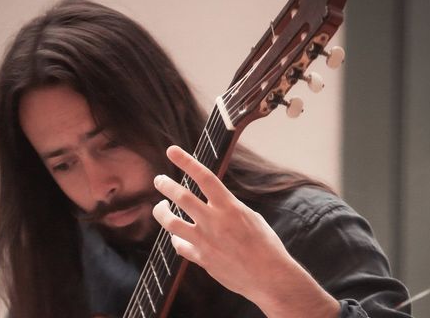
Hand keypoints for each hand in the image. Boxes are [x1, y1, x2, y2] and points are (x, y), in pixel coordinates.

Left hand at [152, 145, 338, 317]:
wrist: (270, 278)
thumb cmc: (265, 245)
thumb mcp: (250, 217)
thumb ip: (227, 208)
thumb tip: (213, 202)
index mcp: (230, 207)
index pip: (204, 177)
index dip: (186, 161)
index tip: (171, 150)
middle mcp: (215, 221)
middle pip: (181, 197)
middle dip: (165, 185)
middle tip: (159, 180)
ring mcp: (205, 241)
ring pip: (171, 222)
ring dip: (161, 212)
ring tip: (160, 207)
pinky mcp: (201, 259)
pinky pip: (179, 246)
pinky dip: (176, 239)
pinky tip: (177, 236)